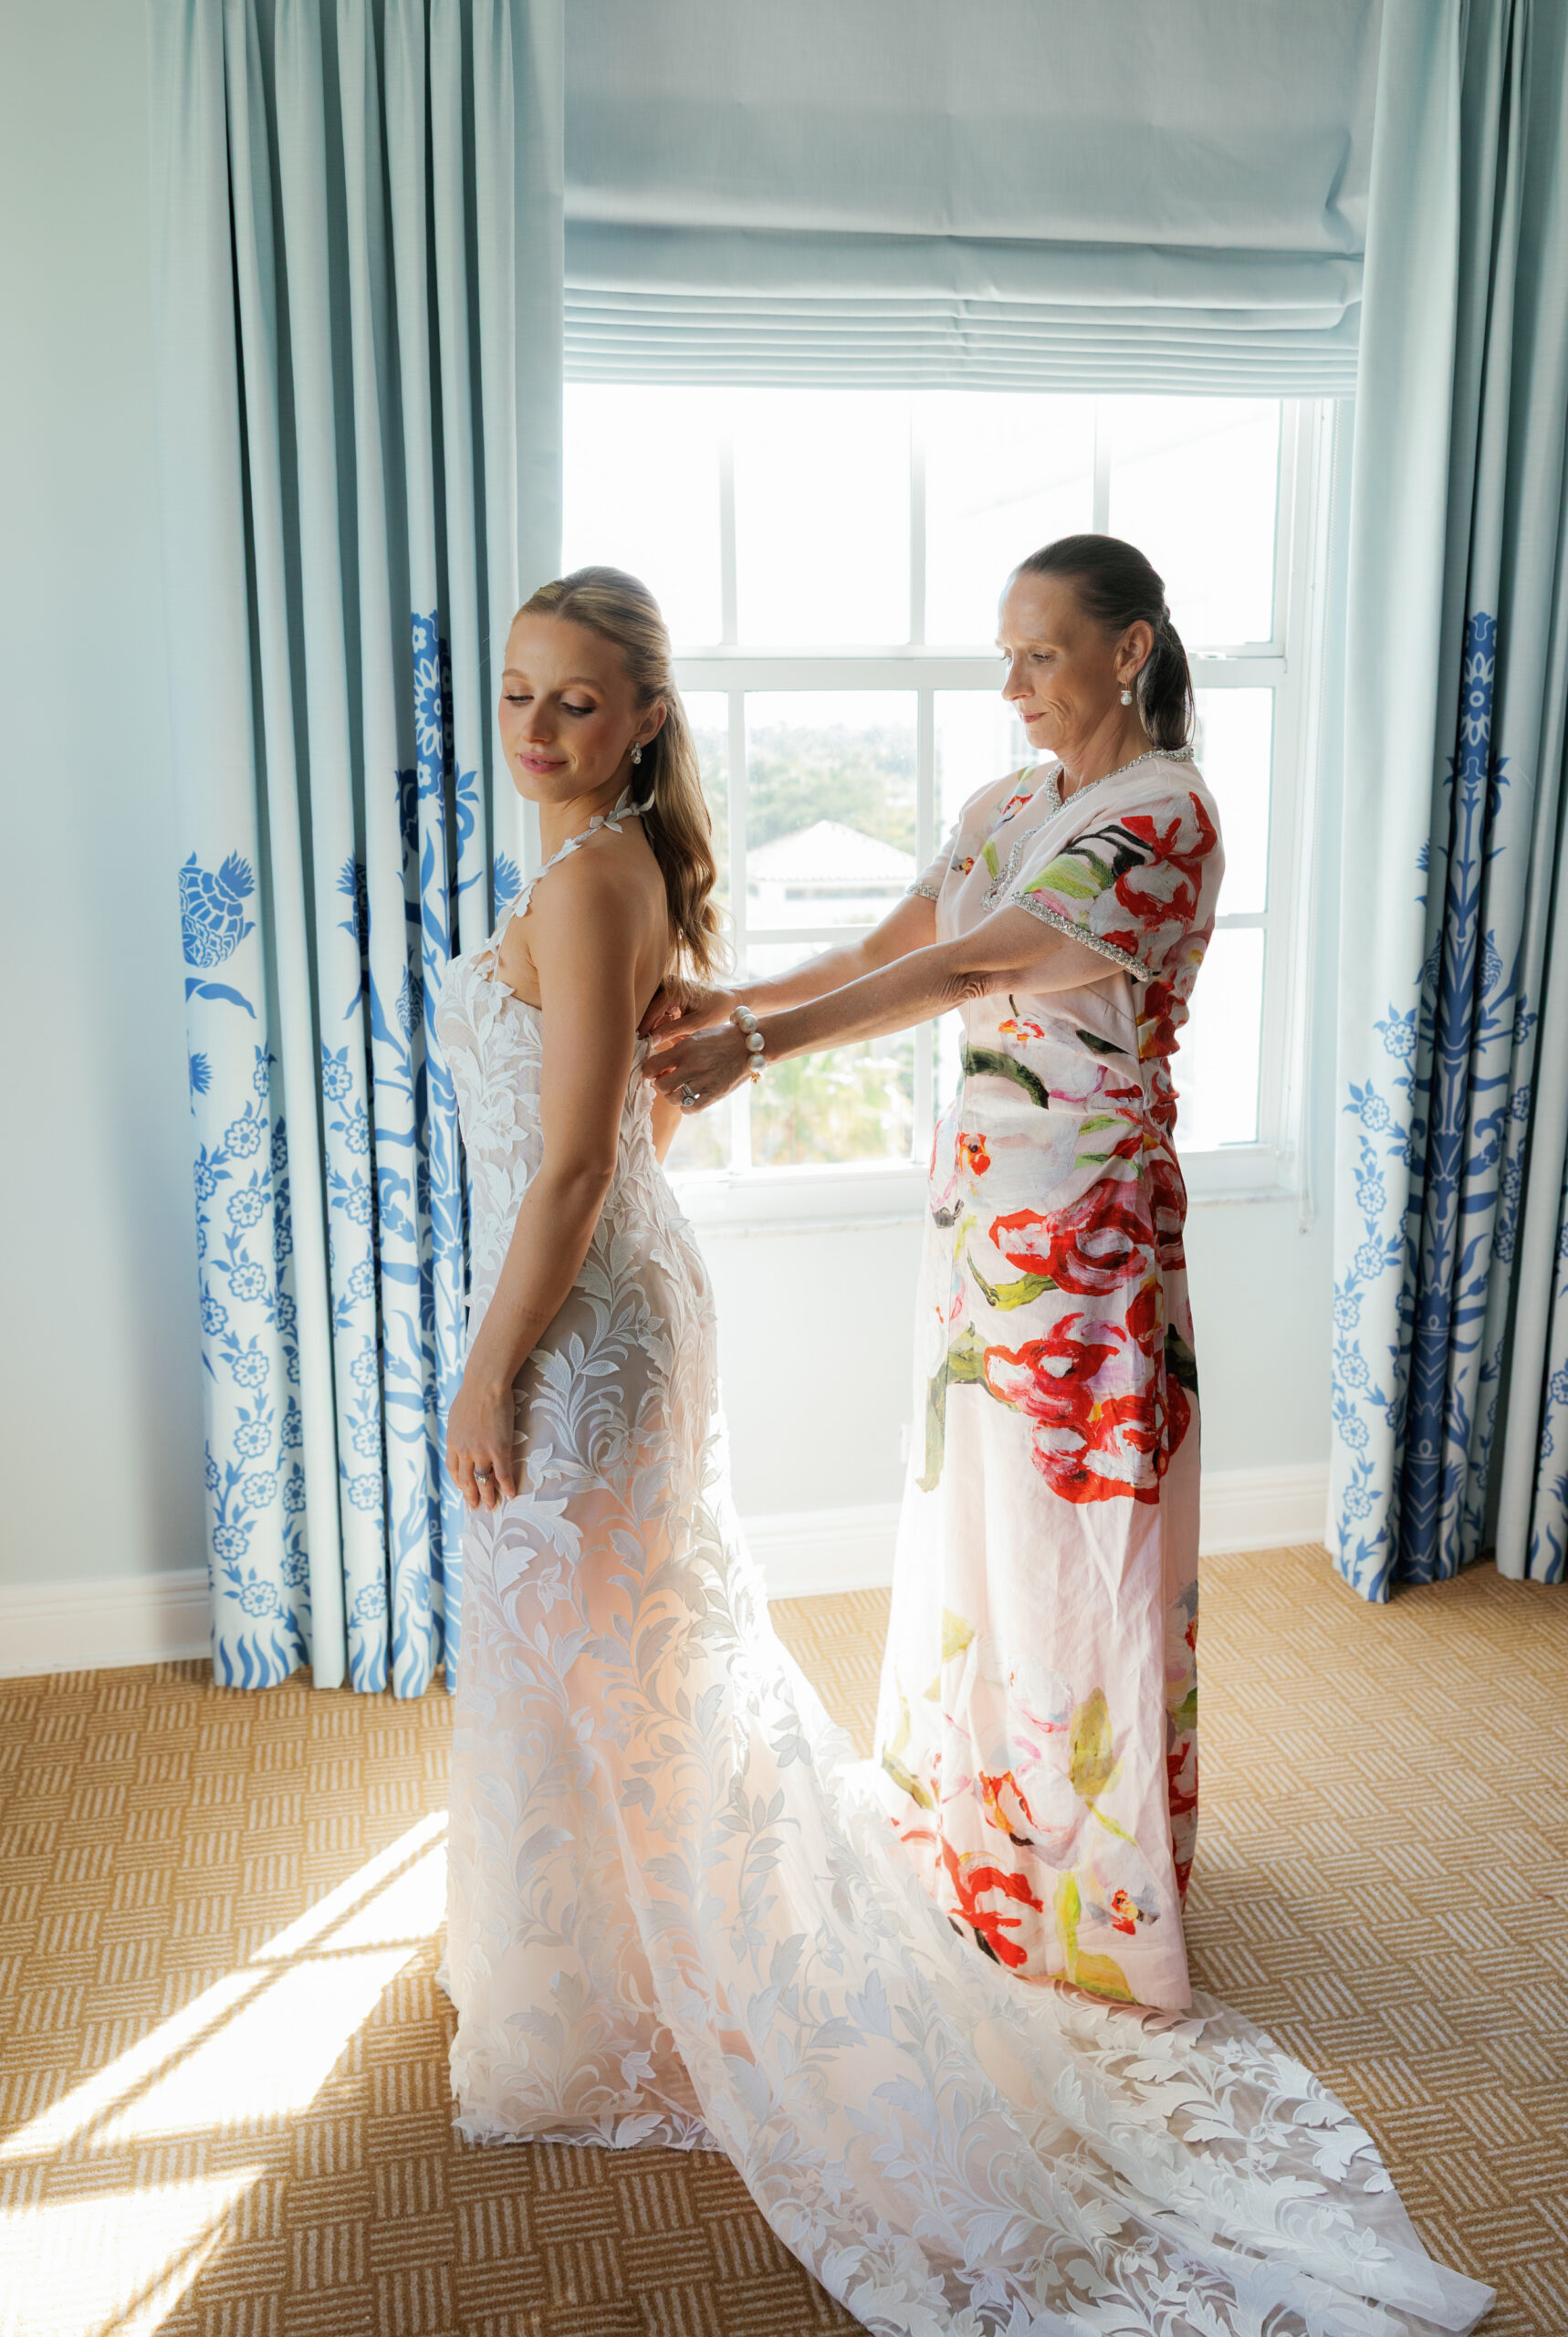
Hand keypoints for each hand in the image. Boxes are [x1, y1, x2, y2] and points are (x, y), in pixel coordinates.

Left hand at [445, 1367, 516, 1510]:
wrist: (485, 1384)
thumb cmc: (472, 1393)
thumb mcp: (457, 1414)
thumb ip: (459, 1428)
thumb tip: (462, 1432)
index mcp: (453, 1442)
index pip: (453, 1469)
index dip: (458, 1482)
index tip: (463, 1489)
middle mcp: (464, 1451)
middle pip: (466, 1480)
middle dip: (471, 1496)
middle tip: (475, 1508)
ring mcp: (481, 1452)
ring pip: (483, 1481)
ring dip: (488, 1497)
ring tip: (491, 1508)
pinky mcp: (499, 1450)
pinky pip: (503, 1474)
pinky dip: (508, 1487)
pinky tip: (512, 1495)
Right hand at [638, 978, 735, 1039]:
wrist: (730, 1001)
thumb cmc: (717, 1010)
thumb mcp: (696, 1023)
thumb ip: (673, 1031)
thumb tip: (651, 1040)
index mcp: (675, 988)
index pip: (653, 1009)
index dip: (644, 1027)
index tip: (638, 1043)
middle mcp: (668, 983)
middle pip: (648, 1007)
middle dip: (647, 1025)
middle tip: (643, 1044)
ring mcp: (668, 986)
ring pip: (652, 1009)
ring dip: (654, 1024)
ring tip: (655, 1039)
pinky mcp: (669, 993)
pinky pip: (658, 1009)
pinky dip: (661, 1021)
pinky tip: (667, 1031)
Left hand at [647, 1020, 752, 1112]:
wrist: (749, 1046)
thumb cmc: (721, 1039)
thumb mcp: (696, 1037)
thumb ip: (677, 1050)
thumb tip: (658, 1066)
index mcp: (685, 1049)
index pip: (652, 1066)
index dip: (649, 1071)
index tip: (652, 1072)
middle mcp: (692, 1066)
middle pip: (661, 1085)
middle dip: (662, 1084)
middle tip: (668, 1081)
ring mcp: (704, 1081)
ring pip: (673, 1099)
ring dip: (673, 1096)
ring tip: (679, 1090)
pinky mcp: (714, 1094)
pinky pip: (690, 1109)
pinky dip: (686, 1107)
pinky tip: (689, 1099)